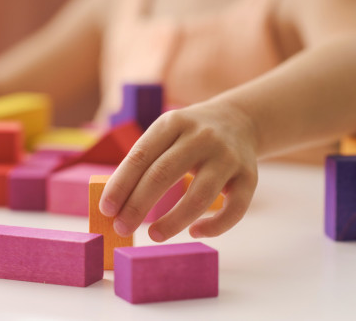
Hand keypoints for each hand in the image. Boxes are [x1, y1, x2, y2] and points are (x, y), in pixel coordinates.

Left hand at [99, 101, 258, 240]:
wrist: (240, 120)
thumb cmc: (190, 135)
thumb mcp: (166, 132)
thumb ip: (144, 161)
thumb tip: (116, 203)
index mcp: (173, 123)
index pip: (141, 156)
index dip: (121, 185)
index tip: (106, 209)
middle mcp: (201, 137)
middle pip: (163, 174)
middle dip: (138, 205)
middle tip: (121, 228)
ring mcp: (227, 157)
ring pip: (199, 196)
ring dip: (173, 221)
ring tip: (153, 236)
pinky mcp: (250, 176)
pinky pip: (235, 209)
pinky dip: (214, 226)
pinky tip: (194, 232)